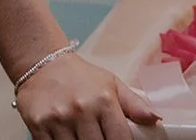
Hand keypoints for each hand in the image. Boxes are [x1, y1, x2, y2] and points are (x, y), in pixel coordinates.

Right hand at [14, 52, 159, 139]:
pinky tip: (67, 138)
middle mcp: (81, 109)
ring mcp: (59, 119)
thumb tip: (157, 118)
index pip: (120, 139)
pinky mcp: (38, 125)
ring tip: (84, 137)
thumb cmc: (79, 76)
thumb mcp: (111, 84)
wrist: (42, 62)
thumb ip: (135, 104)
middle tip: (98, 137)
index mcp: (104, 100)